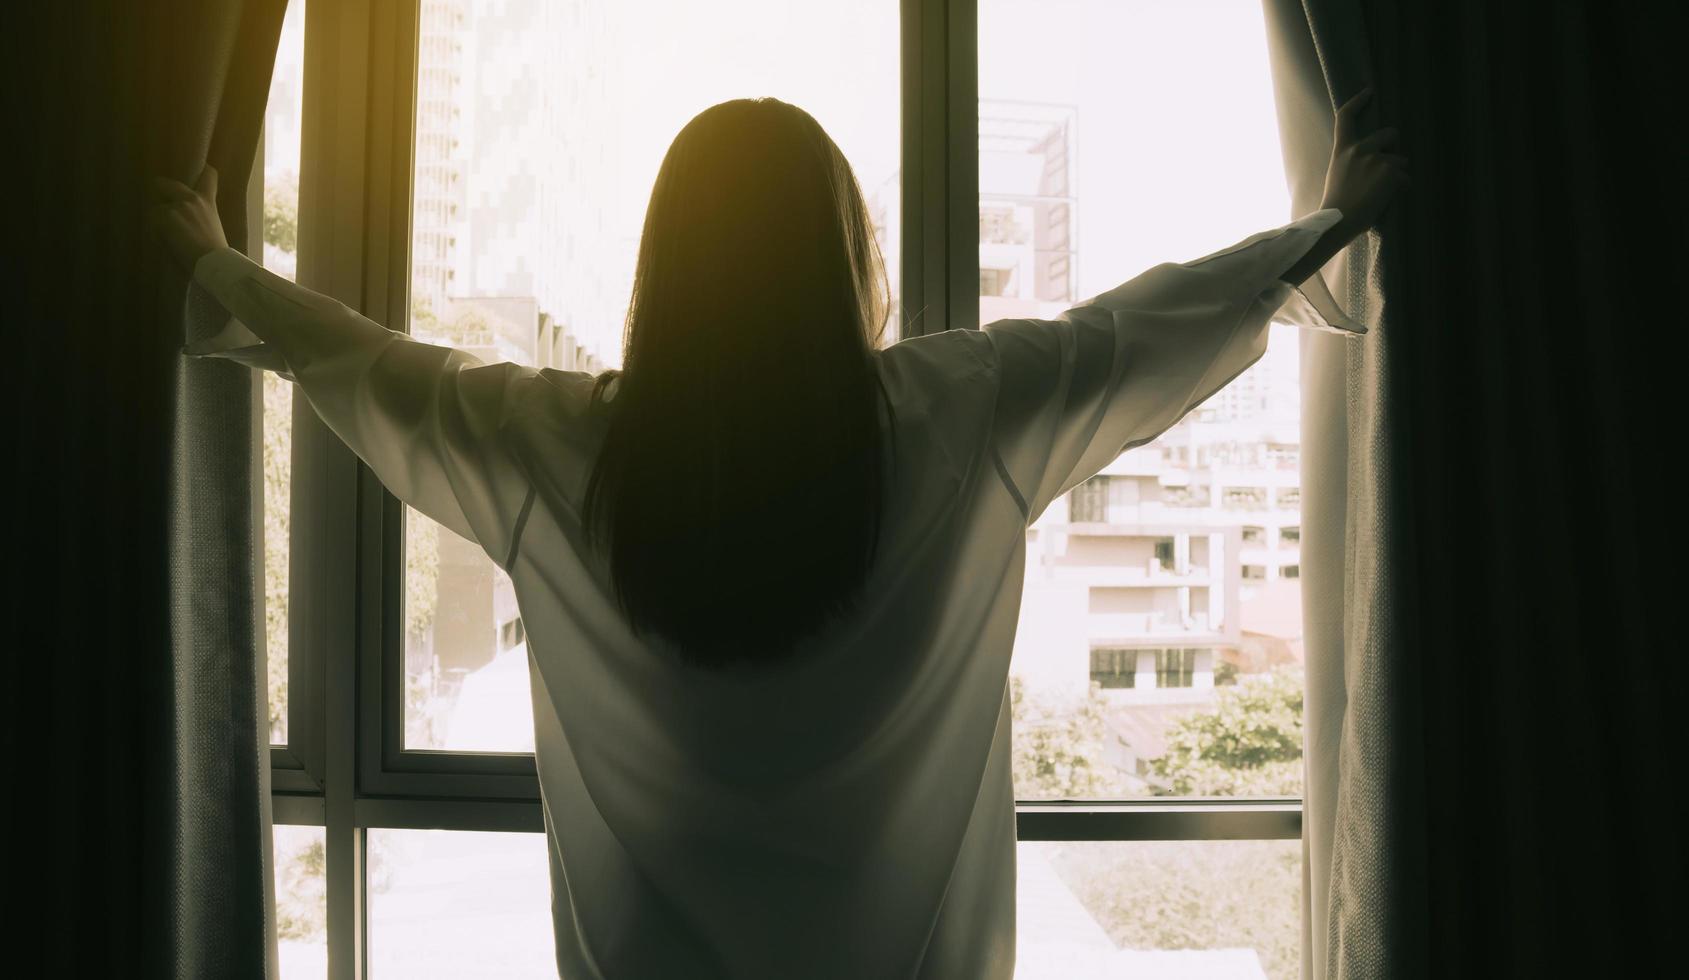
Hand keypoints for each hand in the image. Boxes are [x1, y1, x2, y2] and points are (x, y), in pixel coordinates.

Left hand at [151, 164, 228, 270]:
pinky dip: (156, 235)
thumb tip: (183, 222)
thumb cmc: (217, 251)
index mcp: (207, 202)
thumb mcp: (212, 227)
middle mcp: (191, 199)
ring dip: (158, 223)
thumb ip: (199, 218)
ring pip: (156, 211)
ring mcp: (175, 207)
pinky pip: (153, 226)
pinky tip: (166, 245)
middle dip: (159, 187)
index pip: (208, 177)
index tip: (203, 168)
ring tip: (168, 239)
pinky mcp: (163, 217)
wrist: (213, 262)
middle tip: (155, 189)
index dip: (204, 172)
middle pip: (166, 184)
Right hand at [1318, 88, 1409, 232]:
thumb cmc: (1336, 204)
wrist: (1338, 221)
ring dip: (1397, 174)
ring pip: (1400, 161)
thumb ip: (1351, 161)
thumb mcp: (1337, 174)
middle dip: (1395, 146)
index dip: (1357, 101)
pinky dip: (1400, 188)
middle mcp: (1360, 149)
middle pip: (1389, 134)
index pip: (1346, 117)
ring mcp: (1376, 159)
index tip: (1368, 91)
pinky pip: (1404, 178)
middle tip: (1392, 164)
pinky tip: (1387, 199)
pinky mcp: (1390, 172)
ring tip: (1382, 192)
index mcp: (1342, 150)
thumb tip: (1373, 160)